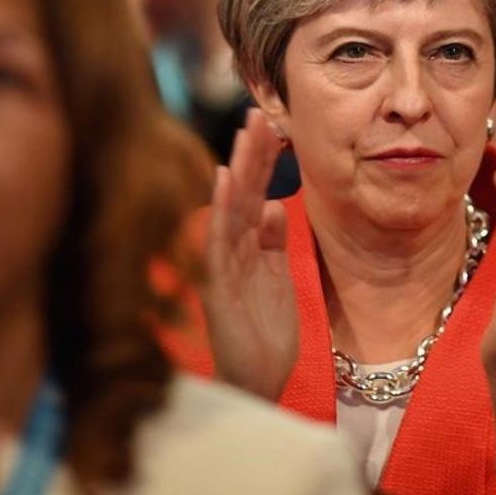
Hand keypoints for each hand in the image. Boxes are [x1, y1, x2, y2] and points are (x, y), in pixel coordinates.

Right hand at [202, 108, 297, 399]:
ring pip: (230, 208)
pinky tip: (224, 178)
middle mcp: (233, 250)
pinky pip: (218, 241)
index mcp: (250, 247)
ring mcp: (223, 265)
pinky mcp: (217, 285)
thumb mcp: (278, 279)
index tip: (273, 125)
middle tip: (259, 113)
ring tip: (245, 133)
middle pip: (244, 193)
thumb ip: (275, 244)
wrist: (256, 381)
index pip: (256, 195)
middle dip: (252, 154)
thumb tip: (276, 207)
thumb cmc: (265, 335)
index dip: (264, 161)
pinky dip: (221, 209)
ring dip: (238, 169)